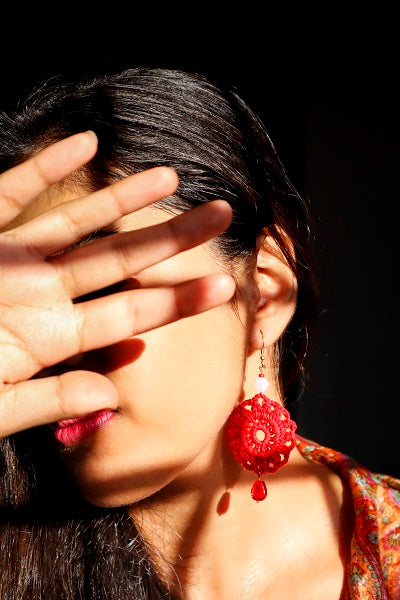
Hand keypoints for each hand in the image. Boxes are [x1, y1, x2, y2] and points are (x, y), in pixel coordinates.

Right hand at [0, 132, 234, 436]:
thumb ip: (49, 399)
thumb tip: (109, 391)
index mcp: (50, 337)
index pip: (130, 316)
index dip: (178, 301)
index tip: (225, 285)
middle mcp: (40, 294)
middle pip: (120, 262)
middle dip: (171, 240)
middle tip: (224, 215)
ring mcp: (11, 260)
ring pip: (77, 222)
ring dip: (123, 199)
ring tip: (170, 176)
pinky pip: (12, 193)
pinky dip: (43, 167)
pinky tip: (85, 143)